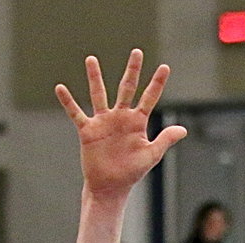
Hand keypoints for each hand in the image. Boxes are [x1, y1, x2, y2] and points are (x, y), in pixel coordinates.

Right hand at [55, 49, 185, 198]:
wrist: (110, 188)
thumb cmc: (131, 173)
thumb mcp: (151, 155)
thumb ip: (165, 140)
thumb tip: (183, 130)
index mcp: (137, 122)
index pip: (149, 98)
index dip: (157, 83)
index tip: (165, 67)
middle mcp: (120, 117)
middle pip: (126, 88)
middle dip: (132, 70)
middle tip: (137, 52)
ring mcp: (104, 122)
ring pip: (99, 94)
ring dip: (95, 77)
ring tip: (91, 59)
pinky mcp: (88, 131)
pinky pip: (76, 113)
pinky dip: (68, 102)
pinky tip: (60, 88)